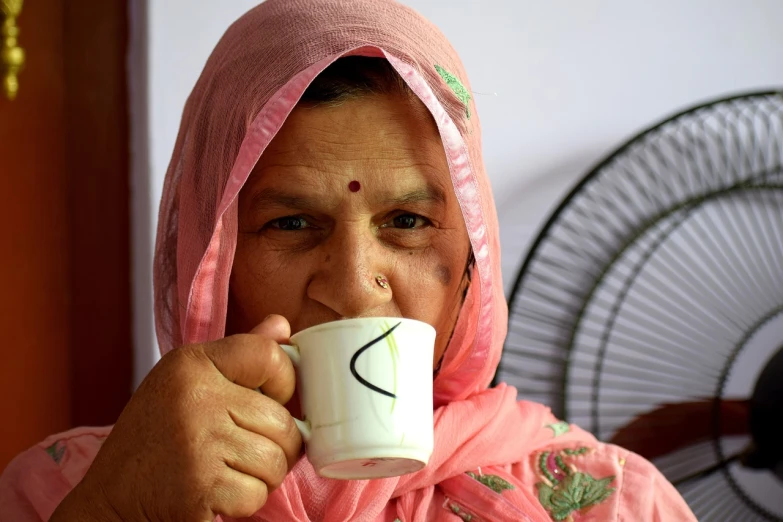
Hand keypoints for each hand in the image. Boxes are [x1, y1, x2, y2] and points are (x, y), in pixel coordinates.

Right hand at [51, 315, 300, 521]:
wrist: (111, 501)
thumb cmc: (156, 440)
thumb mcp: (189, 385)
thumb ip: (239, 356)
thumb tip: (282, 324)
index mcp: (192, 363)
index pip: (270, 356)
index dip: (284, 383)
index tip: (270, 399)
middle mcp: (195, 396)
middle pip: (283, 421)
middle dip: (275, 447)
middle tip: (241, 453)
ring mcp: (199, 441)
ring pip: (276, 461)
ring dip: (261, 477)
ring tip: (226, 472)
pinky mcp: (201, 485)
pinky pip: (257, 493)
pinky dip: (244, 503)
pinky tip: (216, 494)